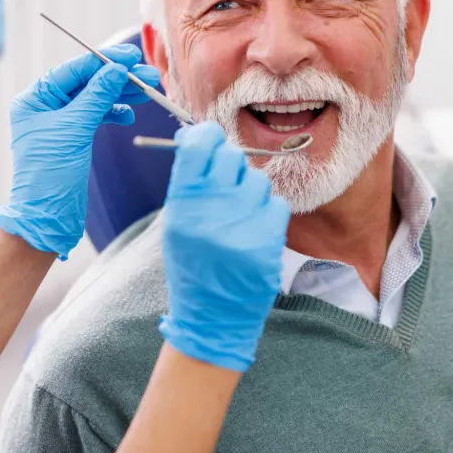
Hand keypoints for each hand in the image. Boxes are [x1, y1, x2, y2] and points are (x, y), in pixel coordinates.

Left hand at [0, 45, 160, 259]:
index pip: (74, 70)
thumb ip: (97, 96)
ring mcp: (59, 122)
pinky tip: (128, 114)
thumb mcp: (75, 129)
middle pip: (87, 82)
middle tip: (149, 76)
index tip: (132, 56)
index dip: (104, 61)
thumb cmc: (50, 174)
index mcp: (35, 99)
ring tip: (148, 92)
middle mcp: (44, 106)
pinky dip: (113, 113)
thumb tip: (117, 69)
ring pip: (95, 98)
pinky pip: (96, 116)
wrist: (47, 217)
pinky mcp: (72, 138)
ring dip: (121, 94)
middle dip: (118, 78)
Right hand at [159, 122, 290, 371]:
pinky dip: (267, 213)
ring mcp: (242, 224)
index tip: (209, 139)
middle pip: (230, 157)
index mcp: (182, 204)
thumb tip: (198, 136)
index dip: (206, 136)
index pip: (198, 146)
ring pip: (256, 179)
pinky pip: (275, 203)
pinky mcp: (268, 240)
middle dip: (229, 165)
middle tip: (226, 184)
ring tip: (238, 216)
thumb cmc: (192, 264)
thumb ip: (188, 182)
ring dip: (250, 191)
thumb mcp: (176, 224)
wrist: (212, 316)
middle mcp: (211, 210)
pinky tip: (254, 230)